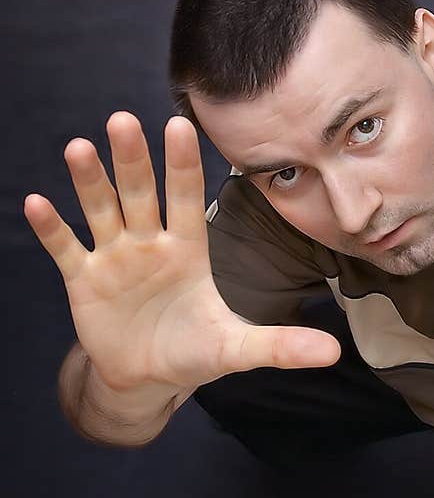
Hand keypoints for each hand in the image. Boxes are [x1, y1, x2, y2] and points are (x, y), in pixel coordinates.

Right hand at [24, 113, 340, 394]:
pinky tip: (35, 204)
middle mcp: (150, 243)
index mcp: (189, 249)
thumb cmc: (195, 350)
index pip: (185, 197)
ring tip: (78, 148)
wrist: (148, 377)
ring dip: (89, 182)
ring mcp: (115, 258)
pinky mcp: (84, 281)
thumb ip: (281, 345)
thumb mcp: (238, 349)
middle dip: (133, 160)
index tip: (179, 124)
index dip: (182, 164)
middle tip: (123, 120)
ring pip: (101, 210)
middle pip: (140, 193)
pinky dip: (51, 229)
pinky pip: (66, 249)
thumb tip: (334, 355)